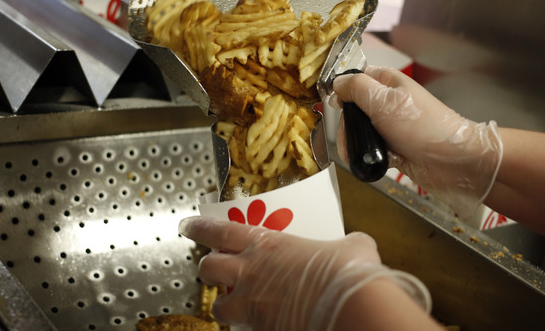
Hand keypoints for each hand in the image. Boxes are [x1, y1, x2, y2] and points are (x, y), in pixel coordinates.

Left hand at [179, 216, 430, 330]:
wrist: (351, 309)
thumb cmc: (348, 272)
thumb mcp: (351, 246)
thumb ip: (345, 243)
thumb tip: (356, 245)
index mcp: (267, 244)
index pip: (219, 230)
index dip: (200, 227)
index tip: (188, 225)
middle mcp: (252, 273)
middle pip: (208, 268)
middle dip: (208, 268)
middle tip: (214, 267)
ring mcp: (254, 305)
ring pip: (219, 306)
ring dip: (224, 304)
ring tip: (235, 304)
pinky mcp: (263, 330)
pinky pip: (245, 329)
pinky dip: (250, 326)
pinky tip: (265, 323)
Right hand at [331, 66, 502, 218]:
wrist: (453, 162)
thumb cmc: (425, 127)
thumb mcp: (383, 101)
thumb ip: (355, 87)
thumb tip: (336, 84)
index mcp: (387, 82)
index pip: (355, 78)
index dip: (342, 90)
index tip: (334, 104)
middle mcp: (388, 103)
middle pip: (353, 110)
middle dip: (348, 126)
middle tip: (351, 136)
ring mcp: (391, 126)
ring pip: (360, 133)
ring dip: (358, 144)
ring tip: (363, 152)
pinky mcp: (394, 147)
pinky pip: (371, 150)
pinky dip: (371, 157)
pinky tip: (378, 160)